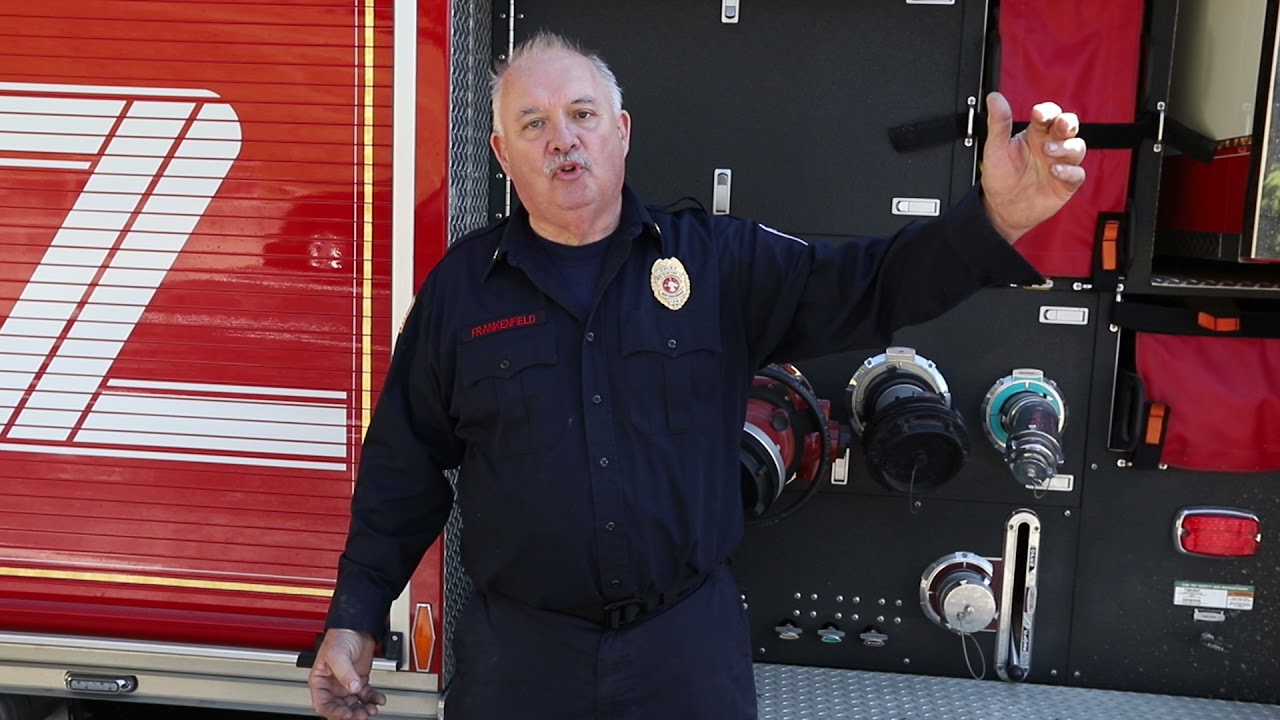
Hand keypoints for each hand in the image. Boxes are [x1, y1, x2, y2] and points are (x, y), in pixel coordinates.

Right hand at [308, 629, 386, 719]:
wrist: (357, 626)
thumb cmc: (340, 636)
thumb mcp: (338, 654)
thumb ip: (345, 673)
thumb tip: (353, 688)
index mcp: (320, 681)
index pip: (323, 704)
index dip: (334, 712)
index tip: (346, 714)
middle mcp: (332, 685)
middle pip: (339, 708)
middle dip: (351, 714)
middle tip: (362, 715)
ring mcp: (347, 684)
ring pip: (353, 704)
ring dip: (363, 709)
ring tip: (372, 709)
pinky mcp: (360, 680)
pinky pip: (366, 695)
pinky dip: (373, 699)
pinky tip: (379, 700)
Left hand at [980, 91, 1086, 242]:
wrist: (1000, 208)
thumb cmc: (1000, 177)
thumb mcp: (995, 148)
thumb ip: (998, 123)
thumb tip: (994, 98)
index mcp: (1035, 134)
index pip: (1048, 115)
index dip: (1047, 111)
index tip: (1038, 114)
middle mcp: (1050, 146)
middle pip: (1069, 127)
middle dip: (1067, 123)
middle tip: (1060, 125)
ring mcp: (1060, 164)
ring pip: (1077, 148)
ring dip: (1066, 147)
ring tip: (1048, 151)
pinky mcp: (1065, 184)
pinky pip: (1077, 174)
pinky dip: (1069, 171)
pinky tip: (1055, 171)